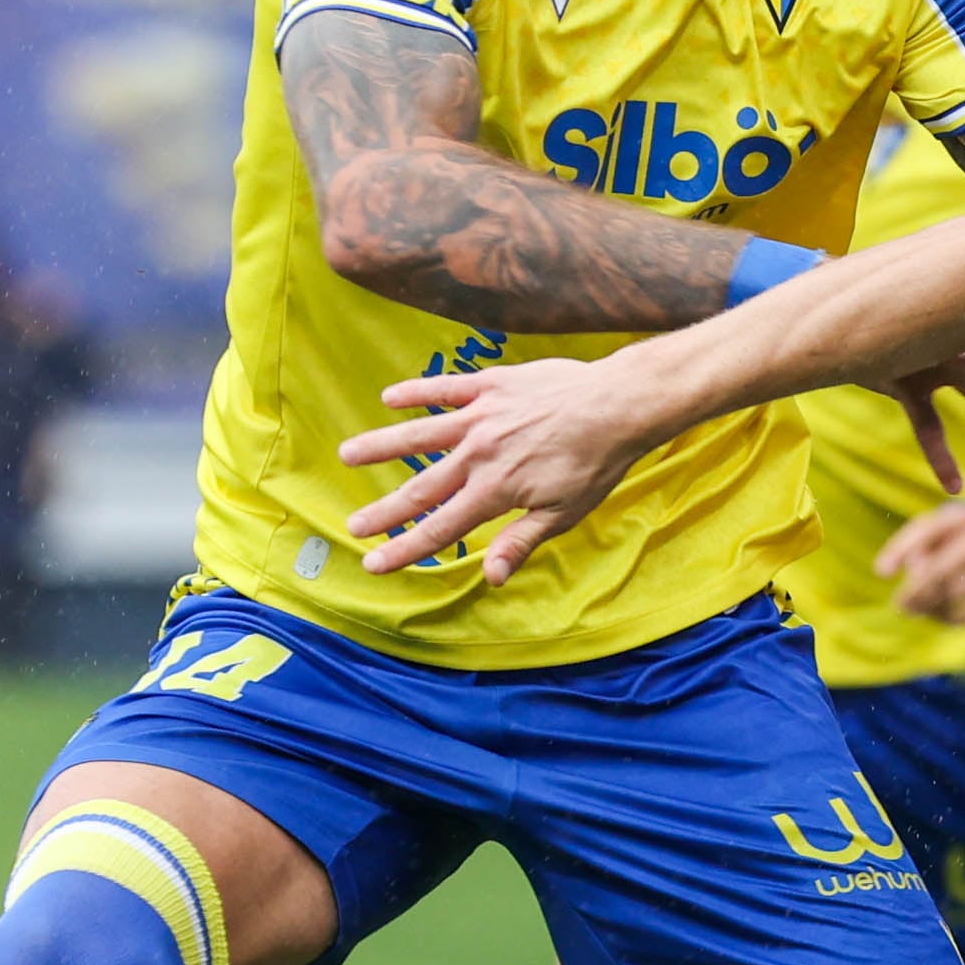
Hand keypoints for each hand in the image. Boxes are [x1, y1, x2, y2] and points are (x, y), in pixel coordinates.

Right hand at [338, 357, 651, 581]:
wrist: (617, 405)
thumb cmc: (596, 463)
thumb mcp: (564, 513)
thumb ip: (520, 541)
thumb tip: (491, 578)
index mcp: (495, 491)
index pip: (440, 528)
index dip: (405, 548)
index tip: (374, 563)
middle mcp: (478, 455)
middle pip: (422, 488)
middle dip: (384, 511)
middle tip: (350, 525)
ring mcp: (481, 417)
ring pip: (420, 434)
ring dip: (382, 446)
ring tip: (348, 454)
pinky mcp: (492, 386)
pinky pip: (446, 389)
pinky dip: (417, 392)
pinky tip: (390, 397)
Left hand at [876, 502, 964, 621]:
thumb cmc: (960, 534)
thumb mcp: (937, 529)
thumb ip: (912, 547)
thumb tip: (893, 574)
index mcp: (960, 515)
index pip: (925, 532)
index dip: (900, 552)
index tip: (882, 574)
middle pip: (940, 568)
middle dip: (914, 591)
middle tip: (901, 606)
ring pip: (955, 591)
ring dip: (931, 605)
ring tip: (918, 609)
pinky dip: (952, 618)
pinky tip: (940, 615)